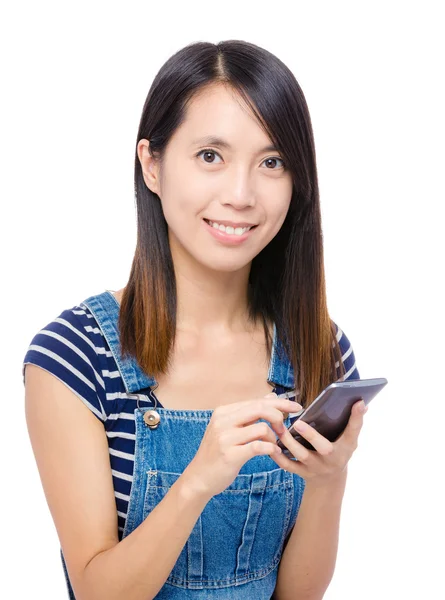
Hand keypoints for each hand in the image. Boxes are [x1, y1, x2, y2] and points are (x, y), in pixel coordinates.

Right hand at [183, 394, 301, 498]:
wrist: (199, 477)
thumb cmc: (217, 452)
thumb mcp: (230, 427)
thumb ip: (250, 412)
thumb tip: (271, 397)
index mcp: (224, 411)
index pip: (257, 401)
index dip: (280, 402)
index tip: (296, 407)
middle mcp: (223, 421)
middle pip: (260, 409)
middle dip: (280, 416)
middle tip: (286, 429)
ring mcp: (225, 438)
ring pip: (262, 428)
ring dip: (274, 437)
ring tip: (274, 445)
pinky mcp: (230, 455)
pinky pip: (258, 447)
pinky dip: (270, 449)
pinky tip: (272, 453)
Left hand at [273, 398, 367, 486]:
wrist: (329, 480)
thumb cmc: (338, 451)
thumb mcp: (348, 440)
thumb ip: (353, 422)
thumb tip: (362, 403)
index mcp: (346, 447)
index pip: (353, 431)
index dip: (357, 417)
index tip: (358, 402)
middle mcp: (332, 459)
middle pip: (324, 448)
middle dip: (312, 435)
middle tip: (299, 422)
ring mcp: (316, 467)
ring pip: (302, 455)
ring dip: (289, 441)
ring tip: (279, 426)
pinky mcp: (302, 472)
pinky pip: (288, 465)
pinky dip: (278, 456)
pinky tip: (270, 443)